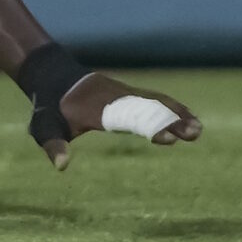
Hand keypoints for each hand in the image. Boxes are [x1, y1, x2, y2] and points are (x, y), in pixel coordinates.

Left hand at [40, 73, 200, 170]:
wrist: (52, 75)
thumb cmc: (48, 107)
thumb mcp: (43, 127)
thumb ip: (53, 145)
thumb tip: (62, 166)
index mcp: (96, 108)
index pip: (127, 118)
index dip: (148, 127)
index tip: (168, 138)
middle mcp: (115, 97)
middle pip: (147, 108)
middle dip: (171, 121)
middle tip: (194, 133)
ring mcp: (123, 92)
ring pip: (154, 100)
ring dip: (177, 113)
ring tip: (198, 130)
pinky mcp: (128, 92)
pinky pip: (153, 98)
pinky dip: (171, 107)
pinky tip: (186, 117)